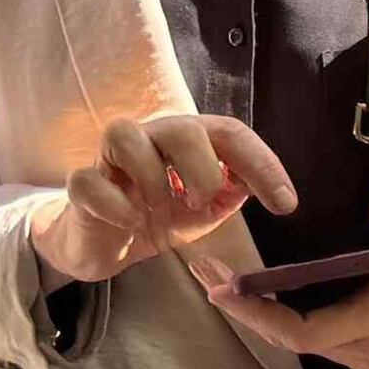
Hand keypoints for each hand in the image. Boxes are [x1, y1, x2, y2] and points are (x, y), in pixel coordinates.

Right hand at [36, 112, 293, 288]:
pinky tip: (130, 223)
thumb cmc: (158, 215)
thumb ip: (232, 192)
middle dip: (201, 168)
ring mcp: (110, 160)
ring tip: (161, 209)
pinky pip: (89, 180)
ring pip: (124, 134)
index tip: (285, 204)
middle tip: (201, 203)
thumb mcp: (206, 210)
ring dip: (152, 177)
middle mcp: (150, 139)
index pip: (230, 134)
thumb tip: (261, 184)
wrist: (106, 243)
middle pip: (180, 125)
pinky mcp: (82, 187)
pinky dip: (115, 205)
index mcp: (188, 142)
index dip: (262, 164)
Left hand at [210, 190, 368, 368]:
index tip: (226, 289)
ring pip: (295, 341)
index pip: (309, 332)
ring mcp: (361, 352)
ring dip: (255, 314)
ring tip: (216, 278)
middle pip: (292, 340)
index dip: (262, 316)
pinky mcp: (354, 345)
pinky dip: (274, 315)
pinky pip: (305, 334)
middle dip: (246, 312)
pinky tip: (249, 290)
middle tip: (205, 274)